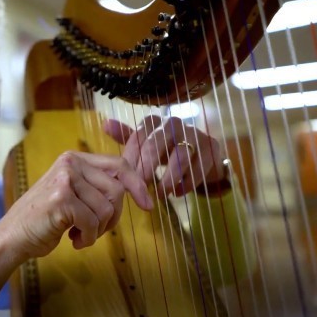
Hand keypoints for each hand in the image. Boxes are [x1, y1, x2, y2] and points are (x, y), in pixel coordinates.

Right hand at [1, 151, 152, 258]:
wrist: (13, 236)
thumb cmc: (45, 219)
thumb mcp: (72, 193)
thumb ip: (96, 186)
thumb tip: (135, 188)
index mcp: (74, 158)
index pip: (119, 165)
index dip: (137, 185)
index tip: (147, 205)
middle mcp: (70, 164)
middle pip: (117, 191)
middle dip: (112, 217)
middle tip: (94, 229)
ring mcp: (65, 180)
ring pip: (107, 209)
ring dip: (97, 230)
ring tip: (78, 233)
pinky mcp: (62, 200)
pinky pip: (93, 223)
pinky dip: (87, 238)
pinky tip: (72, 239)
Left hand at [104, 116, 226, 198]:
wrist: (199, 155)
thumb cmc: (164, 150)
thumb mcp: (145, 145)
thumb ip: (126, 137)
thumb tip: (105, 124)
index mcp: (154, 122)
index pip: (138, 137)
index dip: (132, 159)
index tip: (126, 178)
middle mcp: (173, 123)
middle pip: (157, 144)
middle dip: (147, 168)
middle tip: (140, 187)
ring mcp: (194, 134)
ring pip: (181, 156)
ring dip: (169, 178)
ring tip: (160, 195)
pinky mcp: (211, 147)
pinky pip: (200, 167)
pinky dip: (188, 183)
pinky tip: (178, 193)